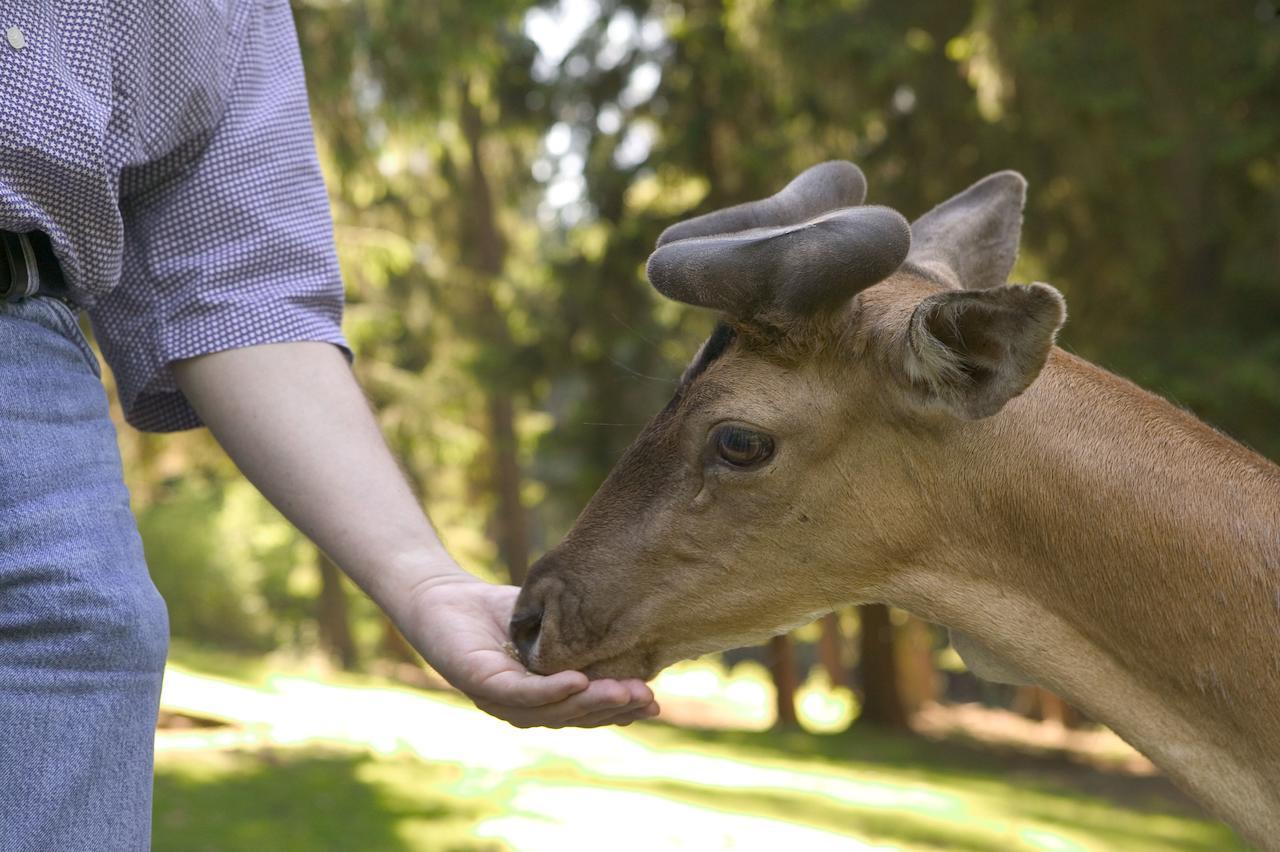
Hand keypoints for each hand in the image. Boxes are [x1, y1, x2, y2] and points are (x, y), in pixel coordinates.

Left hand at [402, 574, 659, 727]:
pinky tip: (577, 681)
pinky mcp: (477, 683)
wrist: (443, 593)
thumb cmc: (500, 611)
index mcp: (542, 700)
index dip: (619, 713)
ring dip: (590, 703)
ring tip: (624, 691)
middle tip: (648, 698)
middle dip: (614, 709)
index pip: (584, 713)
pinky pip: (519, 693)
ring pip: (551, 711)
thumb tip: (639, 635)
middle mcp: (522, 709)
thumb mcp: (555, 625)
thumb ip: (585, 639)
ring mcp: (499, 700)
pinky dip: (550, 690)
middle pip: (573, 717)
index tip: (654, 703)